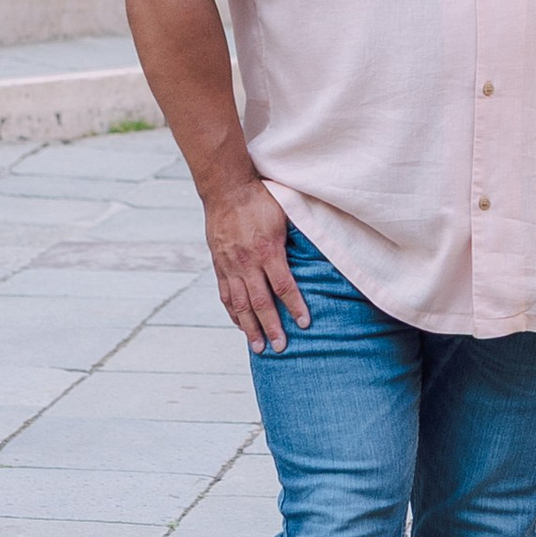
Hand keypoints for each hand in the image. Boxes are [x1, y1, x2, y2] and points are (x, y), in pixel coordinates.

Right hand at [203, 175, 308, 352]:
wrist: (226, 188)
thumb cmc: (260, 199)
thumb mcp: (284, 216)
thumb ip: (294, 239)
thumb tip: (316, 254)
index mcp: (268, 251)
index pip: (284, 286)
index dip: (295, 307)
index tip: (304, 324)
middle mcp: (247, 263)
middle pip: (261, 303)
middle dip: (272, 327)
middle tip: (280, 348)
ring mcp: (231, 266)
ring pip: (240, 304)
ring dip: (250, 328)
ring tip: (258, 347)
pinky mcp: (219, 265)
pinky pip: (225, 294)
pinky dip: (232, 312)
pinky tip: (240, 325)